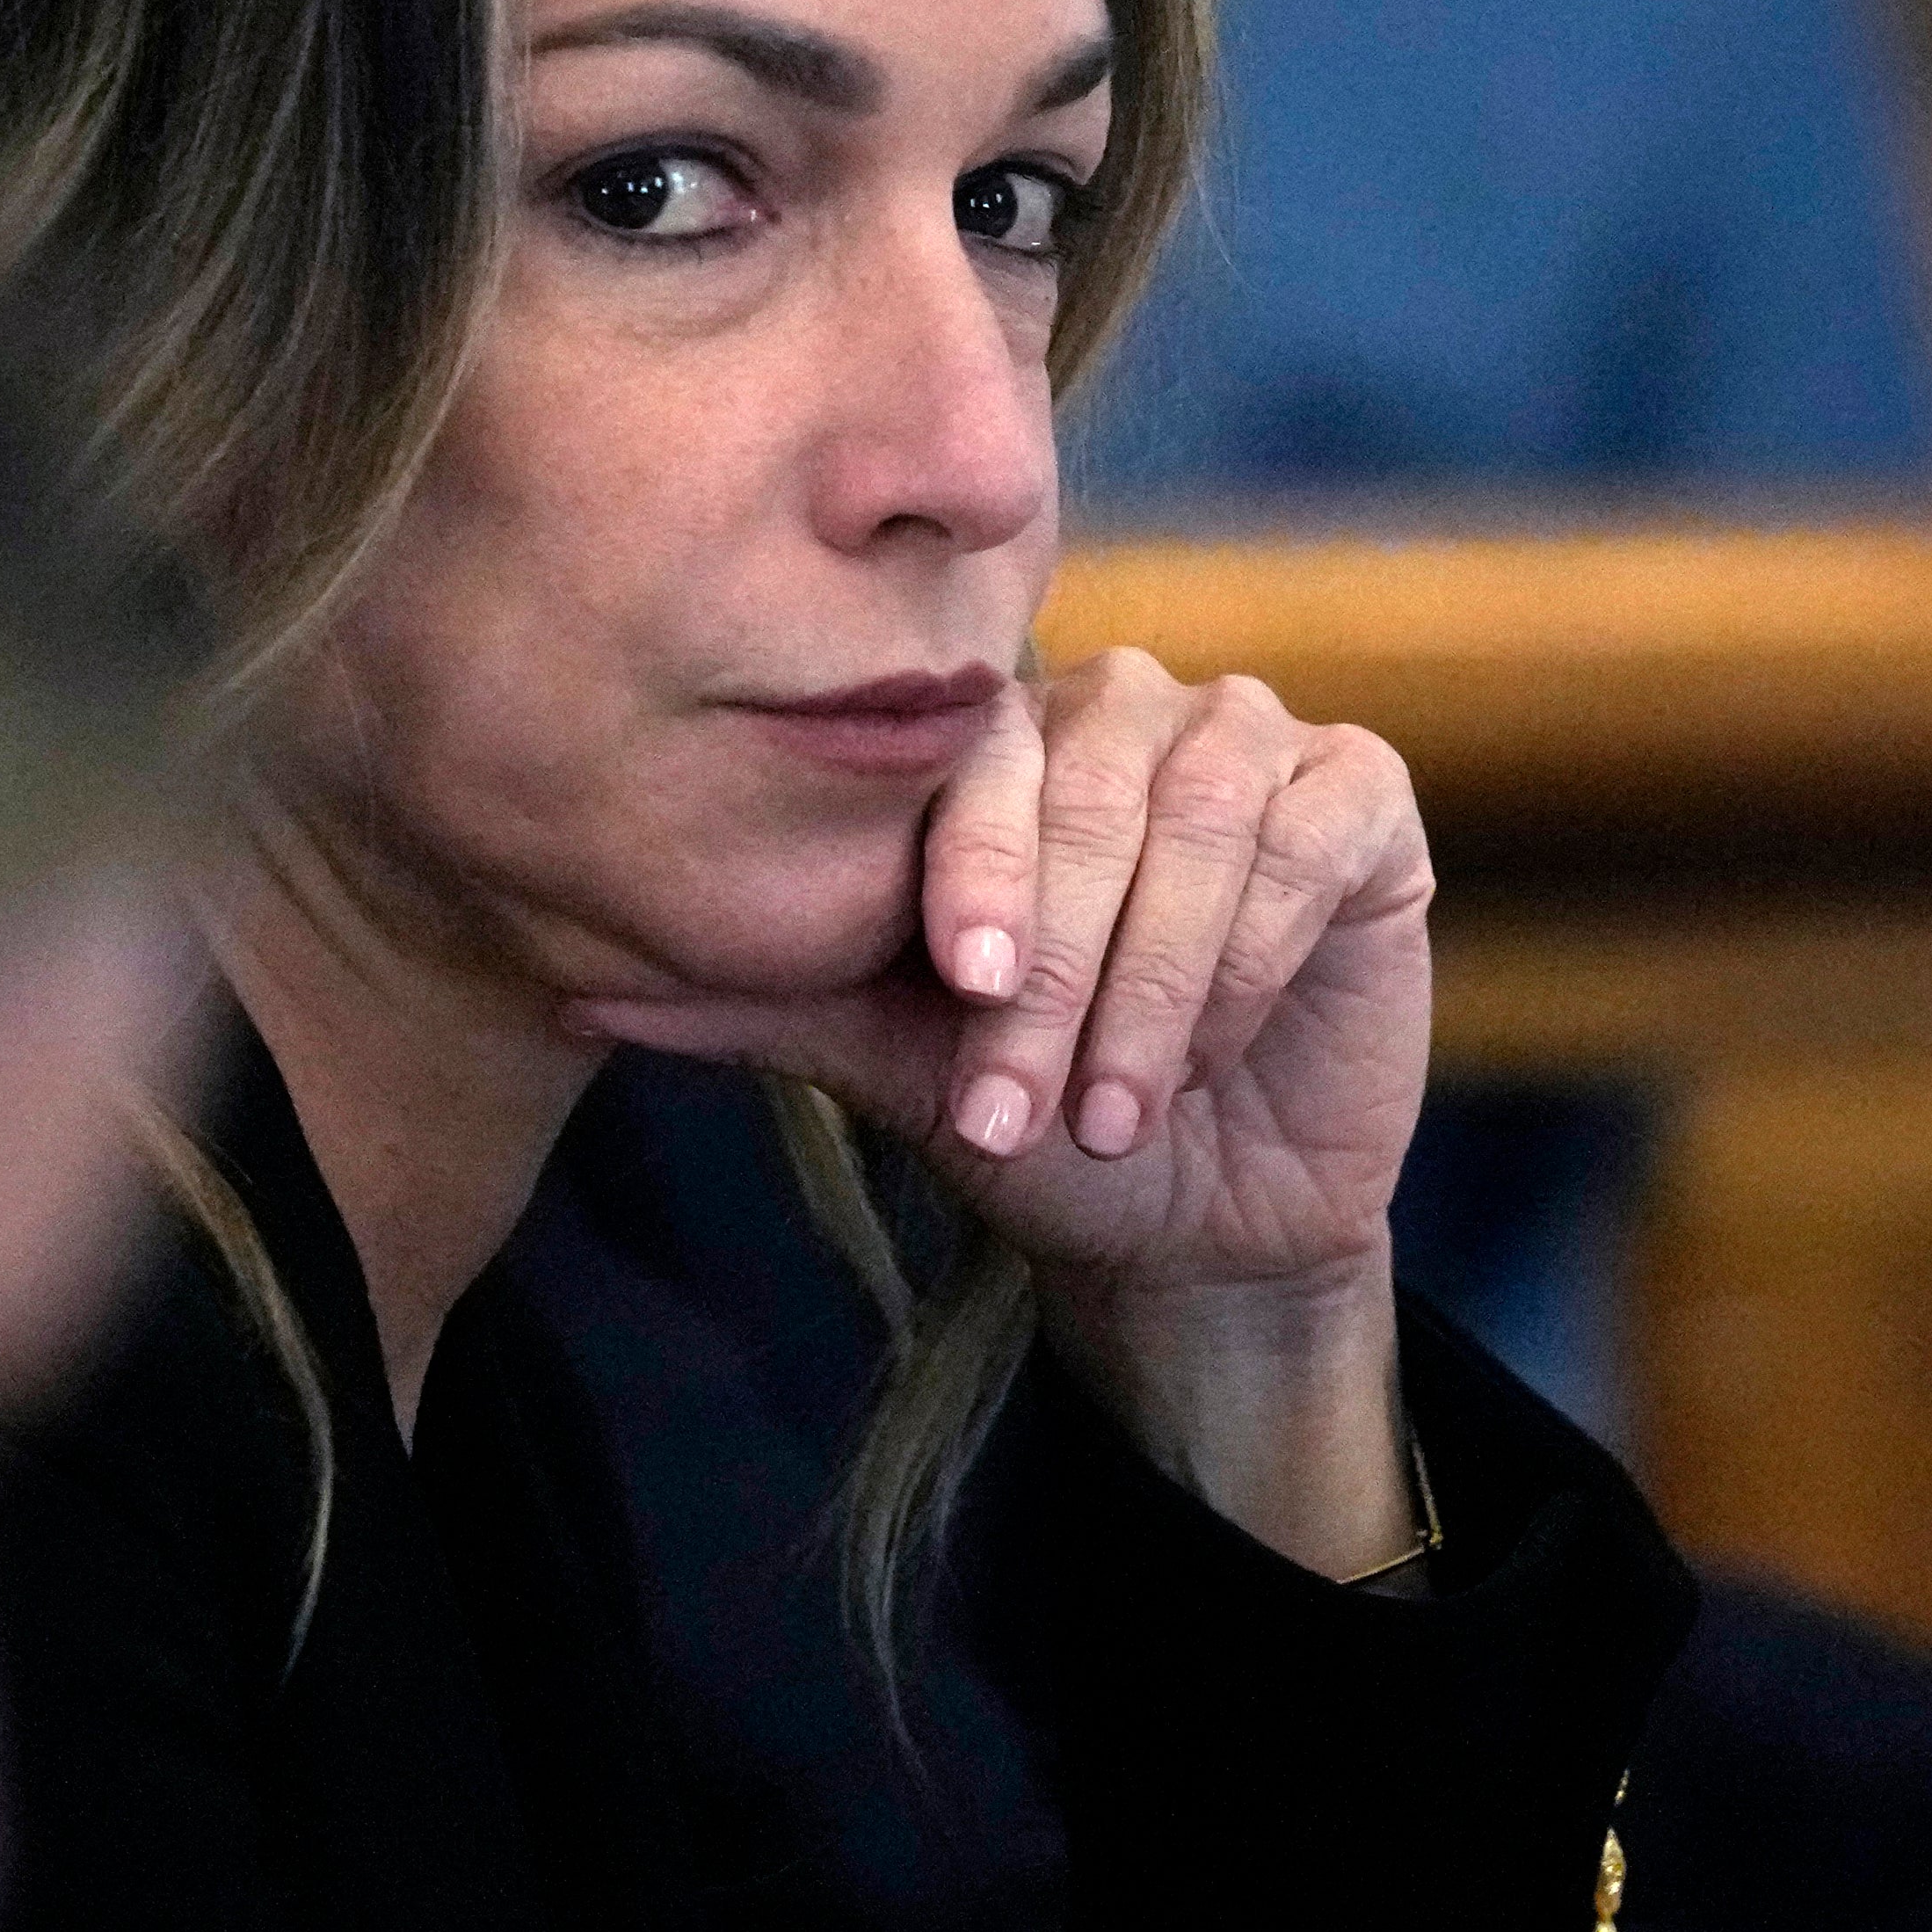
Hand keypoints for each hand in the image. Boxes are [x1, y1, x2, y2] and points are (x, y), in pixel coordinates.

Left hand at [570, 650, 1436, 1568]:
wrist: (1186, 1219)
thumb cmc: (1030, 1119)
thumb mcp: (888, 1065)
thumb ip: (752, 1006)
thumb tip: (569, 988)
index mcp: (1001, 747)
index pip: (975, 751)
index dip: (972, 867)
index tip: (958, 991)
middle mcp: (1122, 713)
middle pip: (1087, 788)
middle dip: (1060, 963)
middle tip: (1030, 1100)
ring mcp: (1251, 742)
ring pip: (1201, 817)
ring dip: (1152, 981)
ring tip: (1116, 1108)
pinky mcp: (1362, 803)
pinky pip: (1311, 838)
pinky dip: (1254, 953)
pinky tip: (1213, 1051)